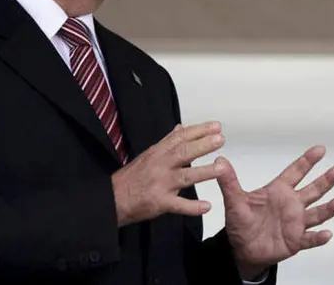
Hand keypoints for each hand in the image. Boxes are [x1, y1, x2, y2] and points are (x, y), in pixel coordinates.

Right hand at [111, 121, 225, 226]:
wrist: (112, 200)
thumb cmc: (132, 177)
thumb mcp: (149, 154)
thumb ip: (167, 142)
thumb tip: (181, 127)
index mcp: (158, 153)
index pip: (180, 138)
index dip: (198, 131)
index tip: (215, 126)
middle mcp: (160, 166)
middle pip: (183, 153)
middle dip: (203, 145)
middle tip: (220, 139)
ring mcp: (160, 184)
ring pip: (185, 177)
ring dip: (204, 172)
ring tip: (222, 168)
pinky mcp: (160, 203)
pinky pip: (178, 206)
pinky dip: (192, 207)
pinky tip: (206, 206)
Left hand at [215, 145, 333, 279]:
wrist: (242, 249)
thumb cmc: (241, 222)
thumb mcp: (234, 201)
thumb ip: (229, 181)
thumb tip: (219, 161)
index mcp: (279, 191)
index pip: (296, 172)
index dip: (308, 161)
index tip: (320, 149)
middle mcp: (291, 204)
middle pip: (313, 190)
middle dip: (326, 180)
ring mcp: (295, 222)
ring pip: (317, 213)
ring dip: (329, 208)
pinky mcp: (295, 240)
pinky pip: (309, 239)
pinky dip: (318, 237)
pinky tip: (327, 234)